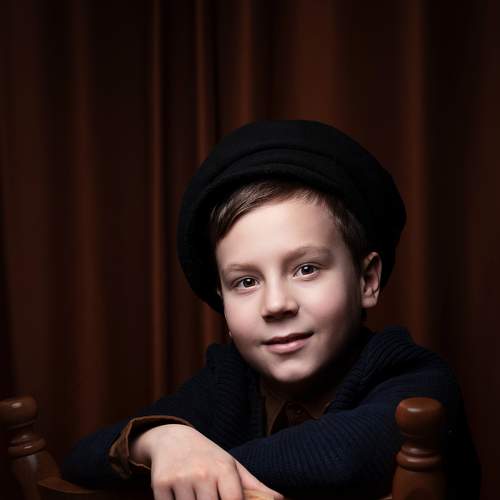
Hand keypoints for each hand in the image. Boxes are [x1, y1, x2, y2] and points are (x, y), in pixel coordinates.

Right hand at [130, 423, 283, 499]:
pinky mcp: (160, 484)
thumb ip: (255, 486)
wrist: (173, 438)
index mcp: (224, 469)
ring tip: (196, 496)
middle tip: (209, 499)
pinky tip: (180, 497)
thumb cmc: (208, 457)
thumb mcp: (232, 465)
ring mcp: (180, 479)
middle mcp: (203, 473)